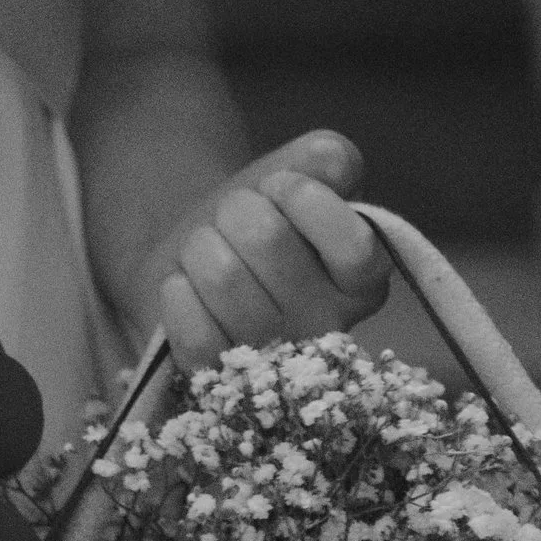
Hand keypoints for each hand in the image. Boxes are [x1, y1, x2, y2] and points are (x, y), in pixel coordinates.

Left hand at [147, 130, 391, 369]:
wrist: (197, 257)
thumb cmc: (260, 217)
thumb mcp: (302, 174)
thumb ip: (328, 159)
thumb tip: (332, 164)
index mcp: (362, 281)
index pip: (353, 245)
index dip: (304, 198)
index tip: (278, 186)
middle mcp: (329, 328)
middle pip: (268, 240)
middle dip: (236, 209)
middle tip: (232, 219)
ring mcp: (276, 364)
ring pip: (225, 278)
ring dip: (200, 247)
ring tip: (206, 252)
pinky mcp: (222, 381)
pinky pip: (195, 331)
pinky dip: (178, 295)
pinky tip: (187, 289)